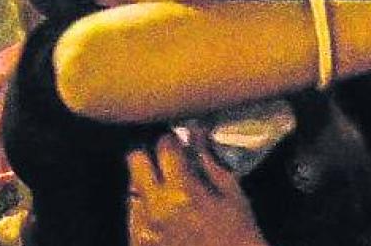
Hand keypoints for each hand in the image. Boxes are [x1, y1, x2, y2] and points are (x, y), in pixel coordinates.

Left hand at [127, 134, 267, 245]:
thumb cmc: (238, 233)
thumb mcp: (232, 193)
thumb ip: (210, 162)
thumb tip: (198, 136)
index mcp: (182, 191)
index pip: (164, 146)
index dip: (172, 140)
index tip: (179, 143)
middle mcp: (156, 207)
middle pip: (135, 161)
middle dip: (150, 156)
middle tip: (165, 162)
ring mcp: (144, 227)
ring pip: (132, 188)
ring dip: (148, 185)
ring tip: (169, 195)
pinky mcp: (140, 242)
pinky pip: (134, 216)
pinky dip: (146, 210)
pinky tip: (165, 216)